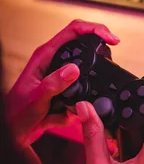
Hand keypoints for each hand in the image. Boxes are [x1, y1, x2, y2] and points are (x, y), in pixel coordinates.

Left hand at [6, 19, 119, 163]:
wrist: (12, 133)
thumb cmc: (16, 112)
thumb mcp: (37, 97)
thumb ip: (55, 83)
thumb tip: (74, 69)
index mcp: (45, 55)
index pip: (74, 31)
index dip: (95, 29)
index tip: (110, 38)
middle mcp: (53, 62)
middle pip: (83, 45)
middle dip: (97, 53)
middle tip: (111, 57)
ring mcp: (59, 76)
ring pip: (84, 72)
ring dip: (87, 85)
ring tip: (81, 97)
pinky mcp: (63, 90)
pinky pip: (79, 93)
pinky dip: (77, 105)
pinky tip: (65, 115)